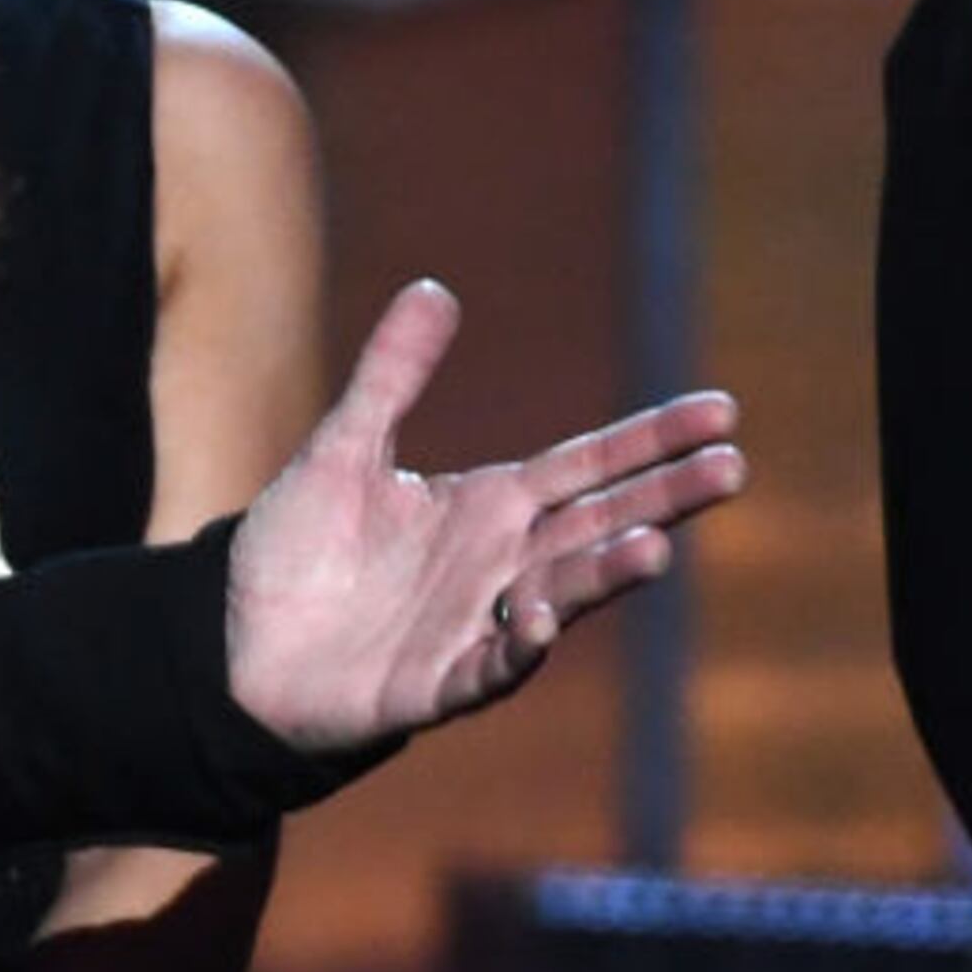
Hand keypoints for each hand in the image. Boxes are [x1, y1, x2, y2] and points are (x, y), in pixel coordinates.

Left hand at [227, 280, 745, 753]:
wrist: (238, 640)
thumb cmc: (303, 549)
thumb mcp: (344, 449)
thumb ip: (391, 375)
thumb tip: (434, 286)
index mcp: (489, 506)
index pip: (586, 465)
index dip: (650, 440)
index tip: (722, 411)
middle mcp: (500, 564)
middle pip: (597, 525)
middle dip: (664, 499)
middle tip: (732, 468)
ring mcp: (476, 627)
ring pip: (557, 596)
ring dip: (602, 575)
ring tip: (655, 545)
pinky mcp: (434, 684)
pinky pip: (486, 668)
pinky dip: (513, 649)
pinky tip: (532, 621)